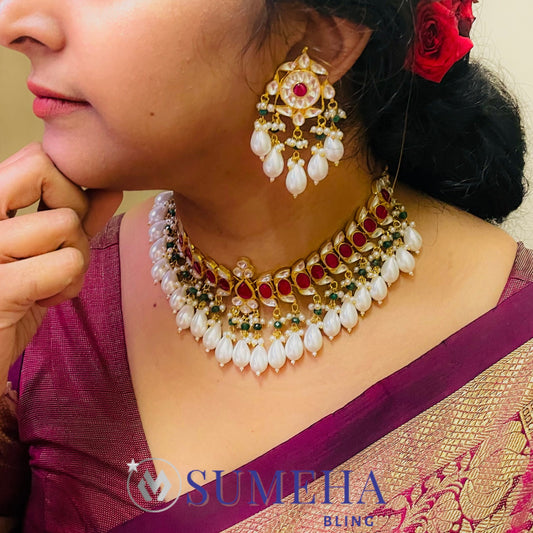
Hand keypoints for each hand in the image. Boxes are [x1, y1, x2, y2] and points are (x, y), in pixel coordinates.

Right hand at [0, 142, 122, 385]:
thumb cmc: (12, 301)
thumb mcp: (44, 251)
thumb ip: (73, 216)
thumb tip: (111, 186)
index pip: (38, 159)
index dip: (68, 188)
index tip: (67, 223)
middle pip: (46, 169)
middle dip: (72, 210)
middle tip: (60, 248)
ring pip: (66, 223)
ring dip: (75, 260)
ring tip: (48, 283)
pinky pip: (67, 263)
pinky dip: (68, 285)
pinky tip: (44, 301)